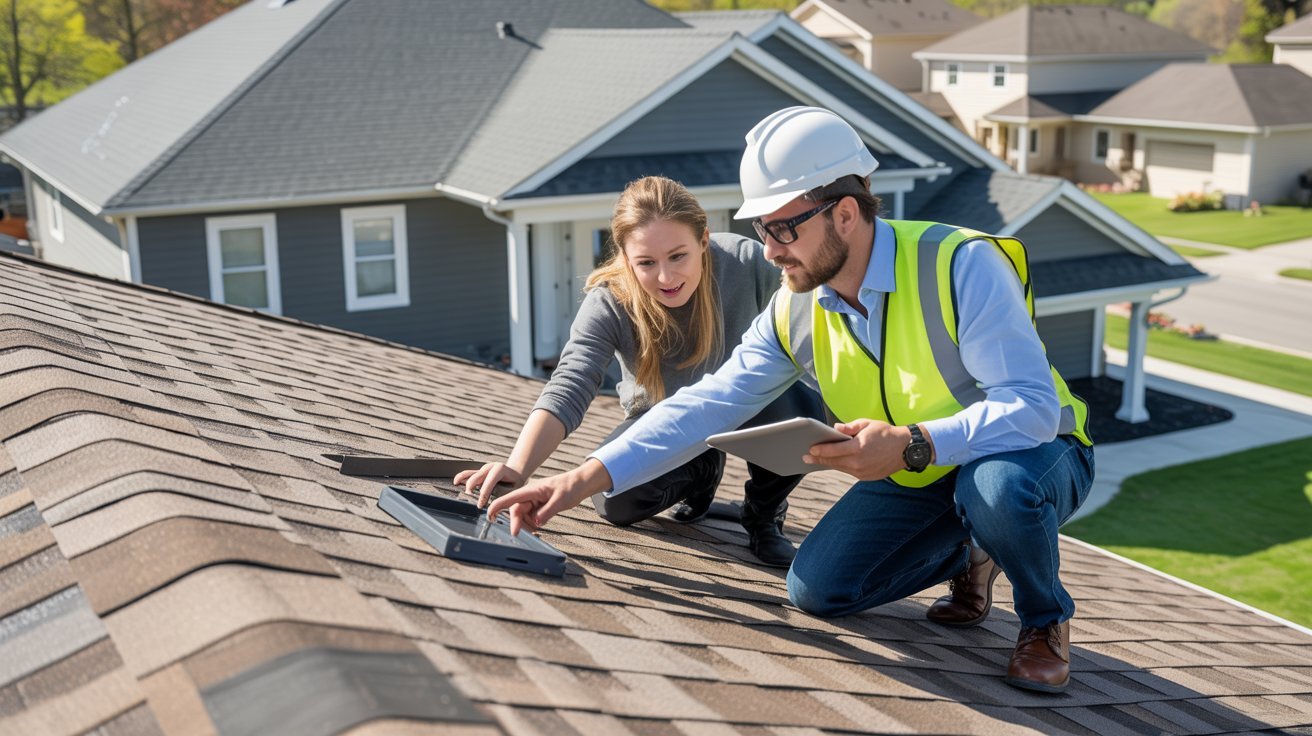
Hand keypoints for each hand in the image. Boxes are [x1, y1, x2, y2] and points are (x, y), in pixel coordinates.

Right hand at [455, 462, 525, 508]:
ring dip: (464, 483)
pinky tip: (456, 482)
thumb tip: (495, 513)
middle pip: (476, 477)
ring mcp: (483, 469)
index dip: (483, 495)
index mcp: (499, 469)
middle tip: (470, 500)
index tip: (480, 505)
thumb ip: (505, 500)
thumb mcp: (515, 491)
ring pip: (470, 474)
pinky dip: (461, 477)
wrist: (516, 474)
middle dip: (472, 489)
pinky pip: (467, 473)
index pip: (489, 482)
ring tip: (464, 493)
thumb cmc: (516, 483)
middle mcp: (490, 467)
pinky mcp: (479, 472)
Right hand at [484, 459, 611, 535]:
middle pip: (516, 511)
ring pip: (523, 516)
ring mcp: (534, 502)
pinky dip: (533, 525)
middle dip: (516, 523)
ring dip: (527, 525)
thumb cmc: (570, 487)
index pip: (511, 498)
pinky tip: (540, 527)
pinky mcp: (539, 507)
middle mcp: (530, 496)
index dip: (497, 506)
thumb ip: (546, 512)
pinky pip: (531, 519)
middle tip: (517, 535)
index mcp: (532, 490)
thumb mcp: (560, 500)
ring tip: (537, 530)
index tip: (490, 515)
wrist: (580, 483)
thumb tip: (535, 523)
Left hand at [802, 418, 912, 480]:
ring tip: (816, 461)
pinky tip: (833, 463)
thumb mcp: (867, 424)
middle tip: (806, 458)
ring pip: (840, 468)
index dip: (819, 450)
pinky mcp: (866, 477)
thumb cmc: (886, 434)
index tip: (810, 450)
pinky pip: (849, 472)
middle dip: (818, 459)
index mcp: (858, 447)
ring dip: (828, 464)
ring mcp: (862, 472)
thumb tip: (835, 429)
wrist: (905, 449)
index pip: (833, 450)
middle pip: (833, 461)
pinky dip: (841, 466)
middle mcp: (859, 462)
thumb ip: (849, 427)